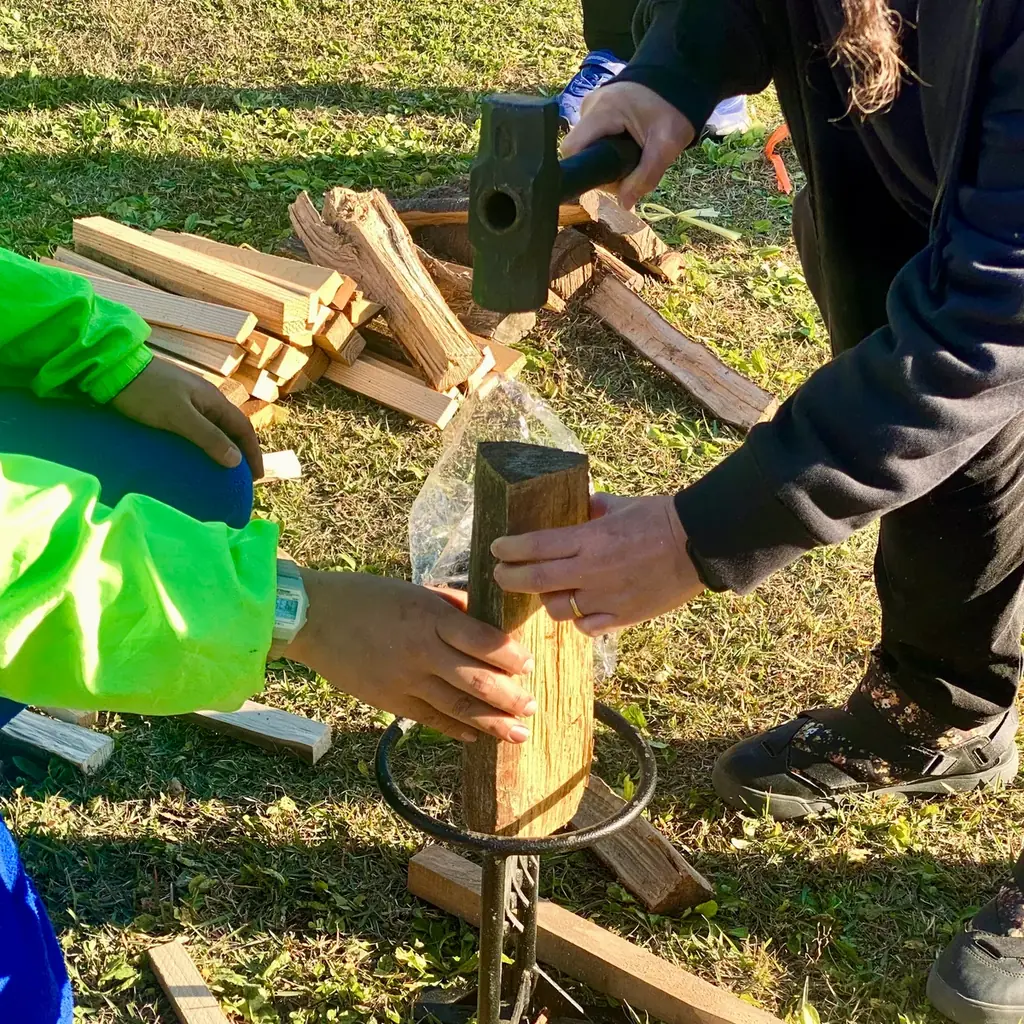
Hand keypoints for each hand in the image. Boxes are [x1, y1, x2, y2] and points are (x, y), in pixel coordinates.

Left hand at [111, 358, 263, 477]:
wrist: (114, 368)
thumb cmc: (148, 392)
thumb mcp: (180, 417)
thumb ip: (209, 437)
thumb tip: (236, 460)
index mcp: (213, 400)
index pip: (243, 428)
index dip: (253, 452)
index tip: (255, 477)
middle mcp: (206, 399)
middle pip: (232, 428)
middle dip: (241, 451)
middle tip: (242, 477)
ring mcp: (189, 400)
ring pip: (215, 427)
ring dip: (223, 447)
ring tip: (222, 469)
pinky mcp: (173, 404)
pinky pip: (199, 426)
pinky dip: (206, 442)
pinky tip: (198, 453)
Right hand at [284, 571, 536, 743]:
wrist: (313, 618)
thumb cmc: (366, 597)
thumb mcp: (414, 592)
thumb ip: (451, 607)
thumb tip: (485, 620)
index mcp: (429, 617)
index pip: (481, 640)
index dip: (509, 656)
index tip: (528, 664)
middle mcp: (420, 651)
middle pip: (475, 680)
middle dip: (509, 697)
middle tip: (532, 707)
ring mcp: (403, 680)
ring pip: (456, 706)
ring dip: (491, 723)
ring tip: (517, 734)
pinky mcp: (389, 700)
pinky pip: (429, 719)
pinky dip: (455, 728)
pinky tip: (475, 735)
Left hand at [491, 493, 704, 634]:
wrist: (701, 544)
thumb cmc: (660, 517)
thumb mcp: (620, 505)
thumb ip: (591, 509)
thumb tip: (576, 510)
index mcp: (589, 539)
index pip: (534, 546)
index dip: (509, 549)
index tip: (496, 549)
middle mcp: (591, 571)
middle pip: (534, 581)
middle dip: (508, 578)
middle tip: (499, 574)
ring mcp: (606, 598)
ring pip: (557, 609)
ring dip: (546, 600)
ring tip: (548, 591)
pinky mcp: (623, 617)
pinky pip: (586, 626)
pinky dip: (578, 619)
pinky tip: (580, 609)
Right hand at [563, 82, 694, 209]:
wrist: (678, 76)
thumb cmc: (673, 108)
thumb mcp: (666, 145)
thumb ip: (646, 176)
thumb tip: (624, 204)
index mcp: (602, 111)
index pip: (572, 150)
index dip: (586, 172)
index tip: (610, 179)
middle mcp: (589, 107)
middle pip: (581, 152)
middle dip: (604, 170)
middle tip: (631, 170)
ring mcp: (590, 107)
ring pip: (588, 147)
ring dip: (608, 161)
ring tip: (633, 156)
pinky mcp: (596, 110)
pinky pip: (595, 139)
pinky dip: (609, 149)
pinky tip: (627, 148)